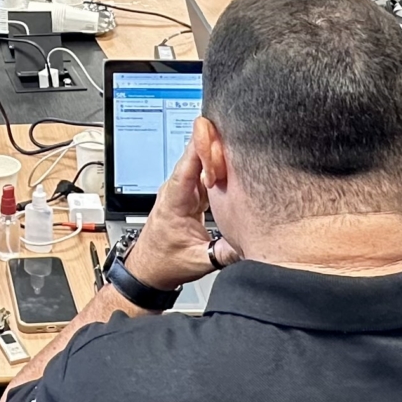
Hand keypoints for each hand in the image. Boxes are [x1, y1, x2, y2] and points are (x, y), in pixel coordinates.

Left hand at [124, 146, 239, 291]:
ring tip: (241, 149)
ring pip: (201, 165)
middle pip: (196, 159)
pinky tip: (234, 166)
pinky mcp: (190, 194)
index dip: (201, 148)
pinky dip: (218, 169)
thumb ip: (225, 253)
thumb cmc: (165, 264)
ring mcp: (182, 190)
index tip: (216, 133)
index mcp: (174, 202)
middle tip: (240, 138)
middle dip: (216, 146)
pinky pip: (205, 174)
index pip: (187, 167)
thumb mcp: (199, 261)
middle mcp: (176, 191)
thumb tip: (252, 244)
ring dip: (219, 157)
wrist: (149, 268)